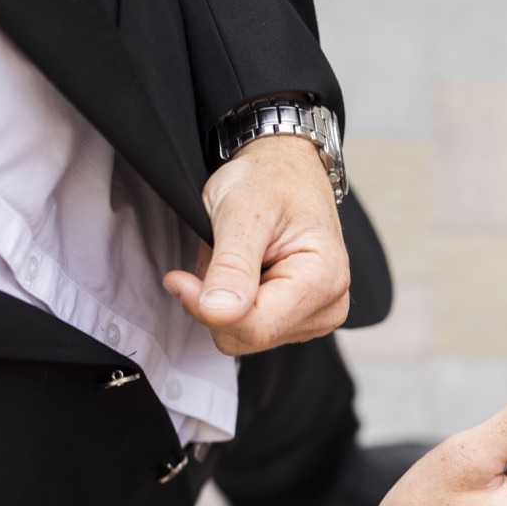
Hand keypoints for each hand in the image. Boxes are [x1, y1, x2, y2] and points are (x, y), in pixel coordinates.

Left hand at [163, 134, 349, 354]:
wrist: (286, 168)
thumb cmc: (270, 180)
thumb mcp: (242, 212)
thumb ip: (232, 266)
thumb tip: (219, 312)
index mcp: (324, 280)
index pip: (257, 327)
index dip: (208, 308)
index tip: (177, 278)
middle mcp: (329, 305)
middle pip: (250, 337)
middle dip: (218, 302)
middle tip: (216, 255)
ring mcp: (318, 315)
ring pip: (247, 337)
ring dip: (225, 301)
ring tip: (236, 258)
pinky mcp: (302, 318)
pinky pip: (252, 329)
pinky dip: (236, 302)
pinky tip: (245, 272)